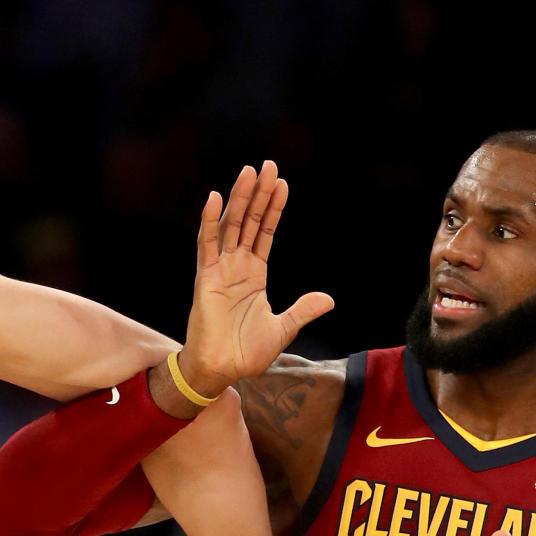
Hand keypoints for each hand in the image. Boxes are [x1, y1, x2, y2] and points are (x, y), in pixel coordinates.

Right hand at [179, 161, 333, 394]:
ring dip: (239, 199)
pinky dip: (210, 221)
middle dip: (259, 194)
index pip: (265, 233)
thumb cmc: (246, 353)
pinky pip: (207, 245)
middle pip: (249, 222)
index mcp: (254, 276)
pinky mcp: (207, 278)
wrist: (222, 370)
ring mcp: (220, 270)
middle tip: (268, 165)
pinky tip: (215, 198)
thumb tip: (328, 299)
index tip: (282, 184)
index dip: (273, 209)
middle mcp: (237, 267)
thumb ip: (302, 310)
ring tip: (249, 172)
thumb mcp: (283, 328)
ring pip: (231, 226)